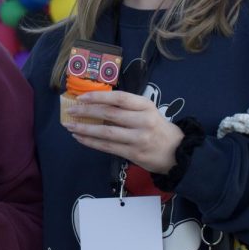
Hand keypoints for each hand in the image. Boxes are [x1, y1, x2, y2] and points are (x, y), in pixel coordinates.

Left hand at [63, 91, 183, 173]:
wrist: (178, 152)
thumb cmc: (157, 128)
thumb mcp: (147, 111)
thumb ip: (126, 108)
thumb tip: (95, 104)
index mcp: (145, 105)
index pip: (119, 97)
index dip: (98, 96)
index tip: (81, 97)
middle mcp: (143, 120)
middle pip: (109, 114)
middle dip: (86, 111)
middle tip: (70, 110)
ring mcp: (139, 138)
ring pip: (106, 132)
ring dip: (85, 128)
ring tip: (70, 126)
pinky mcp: (134, 153)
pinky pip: (108, 147)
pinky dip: (91, 142)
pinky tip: (80, 137)